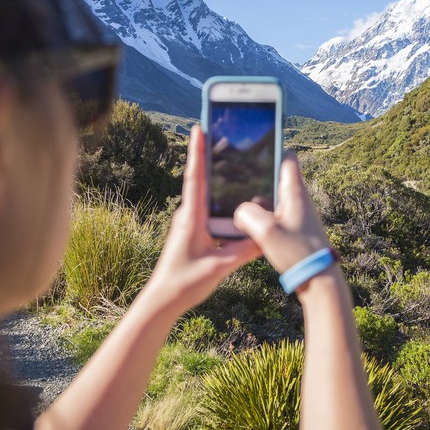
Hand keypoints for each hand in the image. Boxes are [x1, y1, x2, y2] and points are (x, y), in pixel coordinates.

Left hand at [147, 125, 260, 314]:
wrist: (163, 301)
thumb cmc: (185, 283)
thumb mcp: (220, 267)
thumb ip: (244, 251)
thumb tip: (267, 235)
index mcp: (191, 217)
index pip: (195, 177)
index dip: (197, 151)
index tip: (199, 127)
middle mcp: (188, 216)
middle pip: (199, 179)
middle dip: (209, 155)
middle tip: (221, 135)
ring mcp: (188, 224)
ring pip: (204, 195)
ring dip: (214, 177)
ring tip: (229, 160)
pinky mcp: (192, 234)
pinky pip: (206, 210)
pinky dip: (217, 199)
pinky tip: (230, 200)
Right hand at [233, 152, 330, 273]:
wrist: (319, 280)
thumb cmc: (297, 252)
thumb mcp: (265, 231)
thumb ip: (247, 214)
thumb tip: (239, 212)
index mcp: (295, 192)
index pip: (287, 158)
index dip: (272, 148)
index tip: (255, 143)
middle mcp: (298, 200)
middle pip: (275, 178)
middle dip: (256, 177)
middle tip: (232, 175)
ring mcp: (296, 215)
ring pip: (271, 199)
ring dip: (256, 201)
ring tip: (233, 202)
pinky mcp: (293, 230)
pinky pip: (273, 216)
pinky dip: (260, 217)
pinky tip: (244, 226)